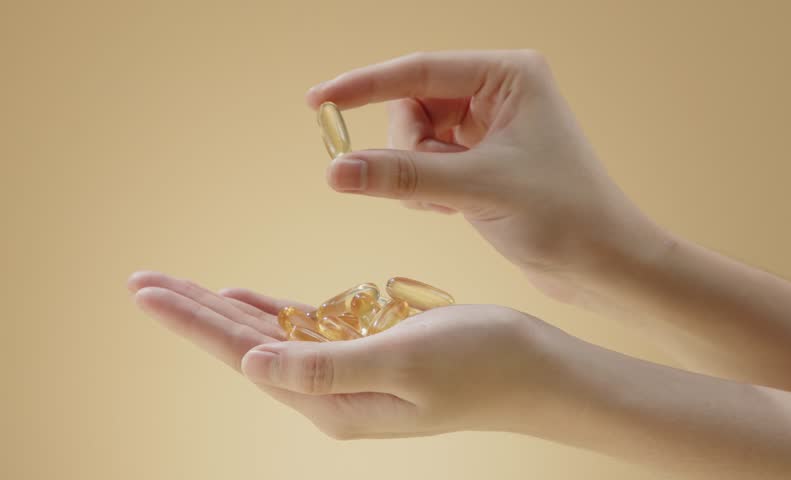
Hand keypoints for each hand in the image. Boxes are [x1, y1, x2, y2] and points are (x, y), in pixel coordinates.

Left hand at [127, 271, 588, 439]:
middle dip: (194, 312)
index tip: (148, 292)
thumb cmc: (481, 363)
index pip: (243, 354)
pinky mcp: (368, 352)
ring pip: (269, 335)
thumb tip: (253, 366)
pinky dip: (273, 310)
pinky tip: (247, 298)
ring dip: (225, 310)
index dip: (193, 321)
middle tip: (143, 282)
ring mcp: (348, 375)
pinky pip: (306, 329)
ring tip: (181, 288)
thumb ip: (324, 368)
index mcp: (331, 400)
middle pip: (244, 345)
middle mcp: (330, 393)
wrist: (536, 370)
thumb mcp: (401, 363)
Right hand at [308, 50, 672, 302]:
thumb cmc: (564, 216)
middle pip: (412, 107)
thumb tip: (336, 170)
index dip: (363, 86)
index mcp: (508, 75)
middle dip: (406, 150)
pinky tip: (452, 210)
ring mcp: (489, 127)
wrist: (604, 263)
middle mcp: (498, 92)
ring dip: (415, 174)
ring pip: (415, 140)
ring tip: (448, 204)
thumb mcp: (477, 190)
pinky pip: (427, 164)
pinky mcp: (483, 160)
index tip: (318, 102)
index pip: (418, 70)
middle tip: (424, 187)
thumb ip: (403, 176)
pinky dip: (426, 188)